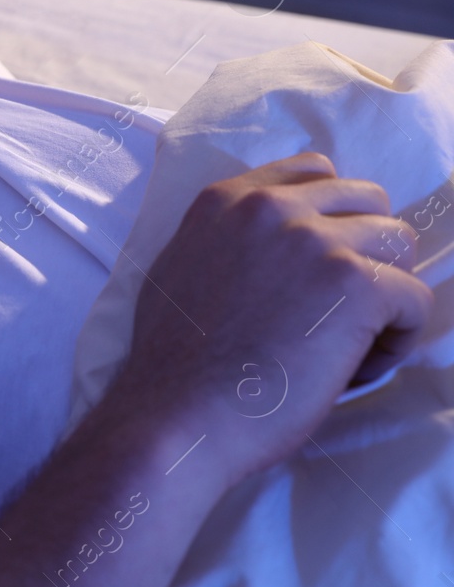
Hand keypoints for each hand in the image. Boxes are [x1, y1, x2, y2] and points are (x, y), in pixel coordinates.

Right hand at [104, 152, 432, 489]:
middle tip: (339, 308)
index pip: (314, 171)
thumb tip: (269, 247)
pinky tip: (358, 367)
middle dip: (366, 252)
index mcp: (226, 200)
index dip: (333, 216)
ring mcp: (316, 242)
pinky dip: (398, 337)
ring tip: (351, 342)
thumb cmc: (173, 362)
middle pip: (368, 202)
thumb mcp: (180, 268)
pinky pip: (415, 299)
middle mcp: (272, 207)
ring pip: (398, 246)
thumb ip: (226, 239)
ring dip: (385, 293)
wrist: (175, 415)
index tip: (323, 260)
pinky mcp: (356, 286)